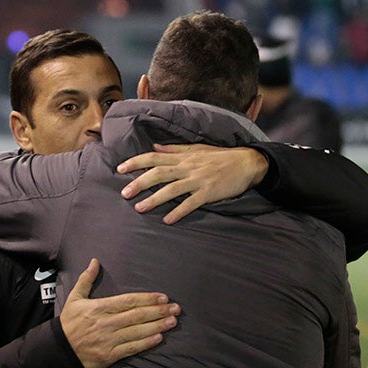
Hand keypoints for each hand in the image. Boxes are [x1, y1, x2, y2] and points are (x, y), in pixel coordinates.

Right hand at [60, 258, 179, 367]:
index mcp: (99, 308)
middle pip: (137, 316)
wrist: (59, 351)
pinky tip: (159, 338)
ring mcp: (109, 340)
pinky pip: (131, 348)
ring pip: (137, 332)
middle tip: (175, 308)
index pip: (128, 301)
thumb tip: (95, 261)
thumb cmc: (69, 323)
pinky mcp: (110, 355)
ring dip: (157, 326)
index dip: (147, 299)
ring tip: (172, 321)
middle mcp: (106, 323)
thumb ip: (86, 279)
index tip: (163, 297)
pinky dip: (146, 343)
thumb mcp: (74, 298)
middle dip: (158, 311)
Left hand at [117, 144, 268, 223]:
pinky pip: (191, 203)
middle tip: (124, 193)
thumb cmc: (221, 156)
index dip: (136, 162)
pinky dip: (179, 211)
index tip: (120, 168)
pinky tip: (167, 220)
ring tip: (139, 208)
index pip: (154, 157)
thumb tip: (154, 147)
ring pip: (171, 189)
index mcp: (183, 157)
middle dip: (139, 183)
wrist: (247, 163)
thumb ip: (174, 149)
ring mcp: (198, 180)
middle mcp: (188, 167)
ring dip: (154, 199)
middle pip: (159, 173)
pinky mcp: (209, 192)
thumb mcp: (196, 148)